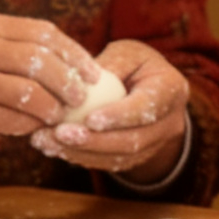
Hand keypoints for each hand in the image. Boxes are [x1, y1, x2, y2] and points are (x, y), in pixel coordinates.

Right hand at [0, 12, 105, 164]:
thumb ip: (18, 48)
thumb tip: (79, 62)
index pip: (41, 33)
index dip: (74, 53)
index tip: (93, 72)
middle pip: (39, 61)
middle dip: (69, 82)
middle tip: (82, 98)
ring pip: (30, 92)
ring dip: (53, 107)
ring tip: (60, 115)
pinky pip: (14, 119)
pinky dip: (31, 124)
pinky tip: (36, 127)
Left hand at [31, 39, 189, 179]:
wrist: (149, 88)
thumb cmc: (135, 64)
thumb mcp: (126, 54)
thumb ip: (110, 66)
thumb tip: (81, 82)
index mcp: (171, 89)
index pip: (146, 108)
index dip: (119, 116)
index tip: (90, 119)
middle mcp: (169, 122)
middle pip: (133, 141)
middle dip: (94, 141)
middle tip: (60, 134)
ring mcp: (155, 145)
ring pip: (119, 158)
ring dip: (81, 153)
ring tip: (47, 142)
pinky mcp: (137, 158)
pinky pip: (109, 164)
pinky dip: (81, 158)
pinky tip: (55, 148)